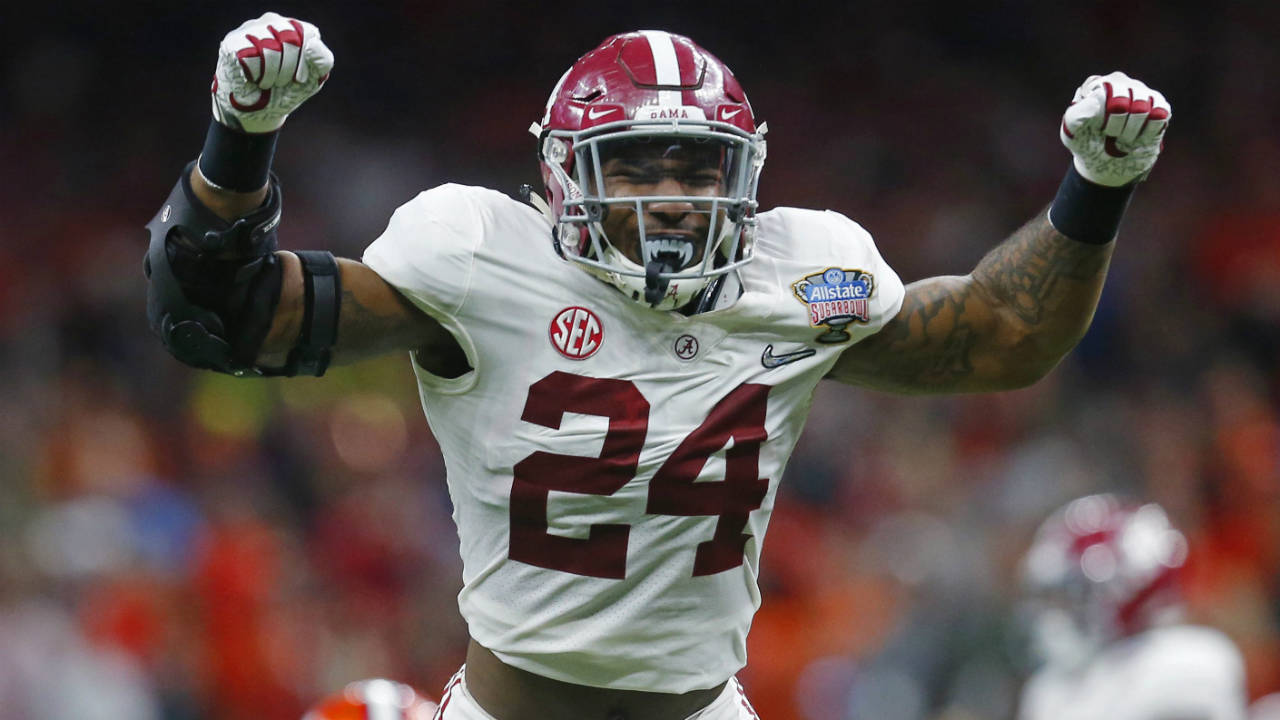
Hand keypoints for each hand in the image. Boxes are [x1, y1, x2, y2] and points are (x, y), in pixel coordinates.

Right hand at [210, 12, 333, 133]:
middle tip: (282, 82)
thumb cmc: (287, 90)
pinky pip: (249, 55)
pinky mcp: (232, 43)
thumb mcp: (313, 78)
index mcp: (295, 28)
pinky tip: (253, 78)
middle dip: (288, 69)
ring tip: (267, 81)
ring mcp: (250, 29)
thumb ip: (322, 60)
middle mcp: (272, 22)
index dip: (304, 61)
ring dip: (271, 74)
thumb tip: (312, 44)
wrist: (259, 111)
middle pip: (288, 38)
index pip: (306, 32)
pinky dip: (255, 74)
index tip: (299, 79)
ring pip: (268, 47)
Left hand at [1060, 72, 1170, 185]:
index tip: (1096, 128)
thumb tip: (1099, 96)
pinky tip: (1139, 138)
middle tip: (1110, 135)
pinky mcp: (1160, 106)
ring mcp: (1142, 93)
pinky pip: (1160, 114)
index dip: (1101, 117)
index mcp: (1099, 83)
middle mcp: (1122, 83)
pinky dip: (1147, 132)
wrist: (1105, 162)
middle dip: (1116, 126)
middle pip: (1123, 101)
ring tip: (1123, 138)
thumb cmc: (1086, 141)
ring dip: (1131, 131)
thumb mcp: (1072, 132)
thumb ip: (1077, 114)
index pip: (1104, 92)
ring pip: (1142, 108)